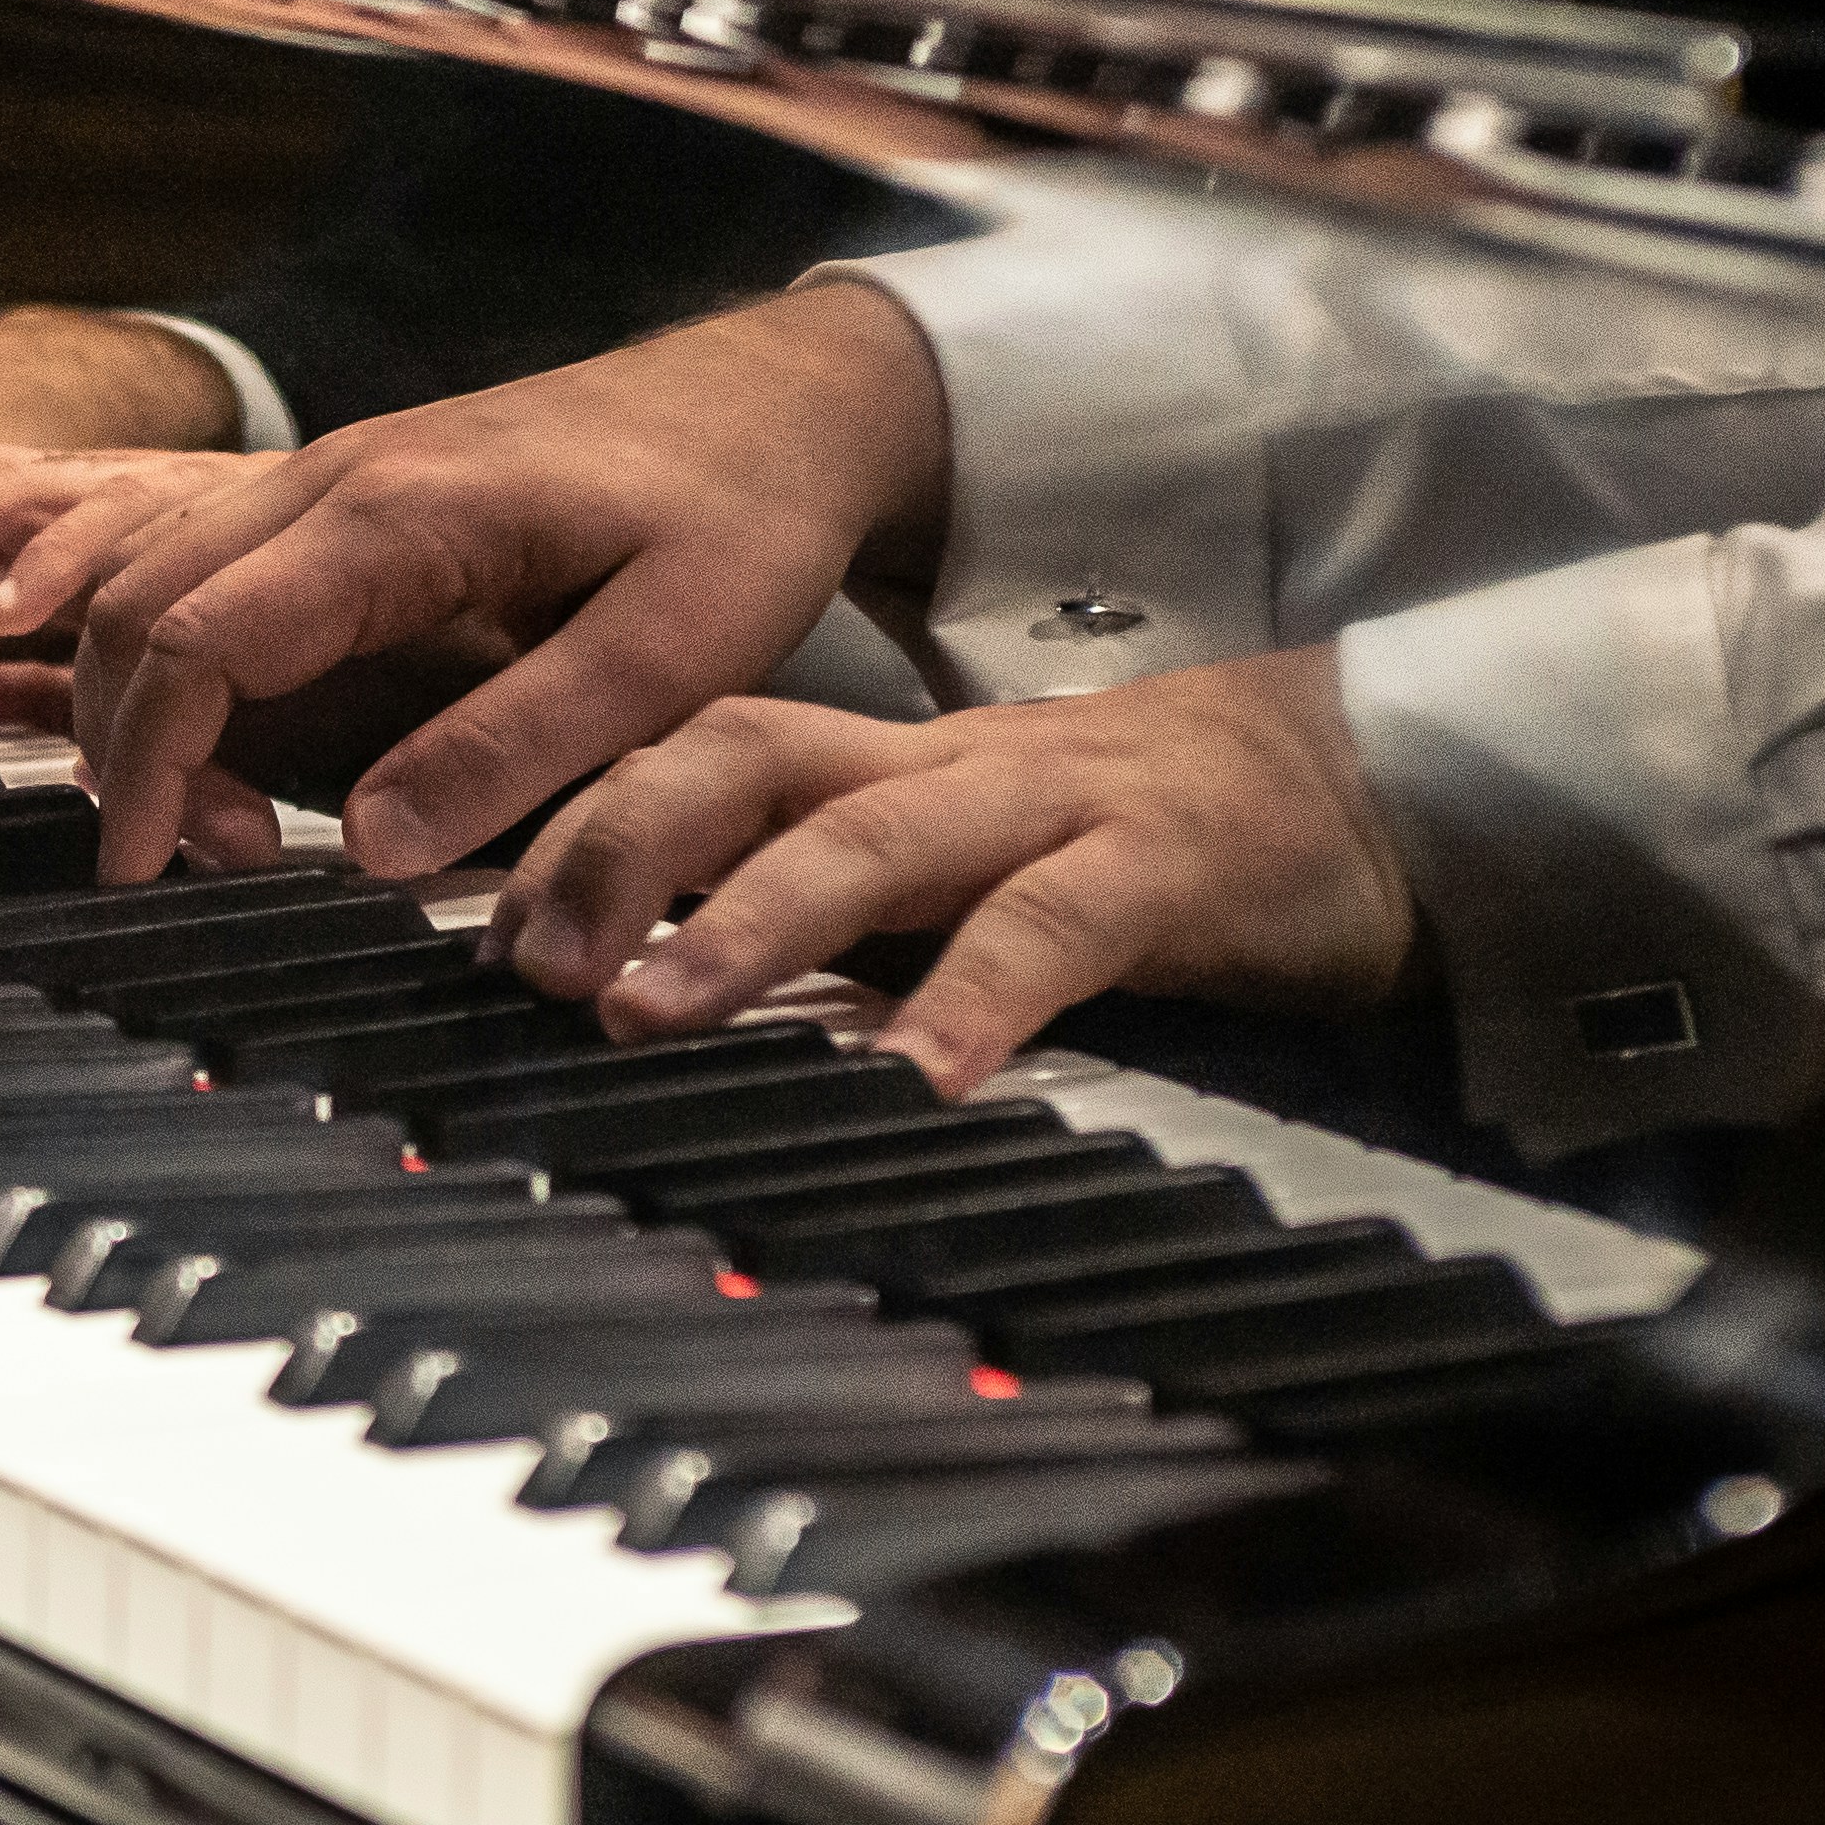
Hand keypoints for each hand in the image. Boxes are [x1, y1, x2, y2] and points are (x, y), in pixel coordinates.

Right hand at [57, 283, 949, 885]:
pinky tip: (228, 744)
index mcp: (394, 518)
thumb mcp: (667, 654)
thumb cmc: (738, 518)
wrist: (773, 398)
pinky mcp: (345, 493)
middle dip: (129, 747)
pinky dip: (171, 659)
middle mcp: (331, 477)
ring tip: (224, 824)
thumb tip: (365, 849)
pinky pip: (200, 565)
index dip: (150, 769)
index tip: (146, 877)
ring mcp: (328, 472)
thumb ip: (515, 746)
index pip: (193, 642)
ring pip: (149, 578)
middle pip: (135, 607)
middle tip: (208, 865)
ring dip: (143, 704)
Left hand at [497, 649, 1417, 1093]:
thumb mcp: (956, 864)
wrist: (1362, 776)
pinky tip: (919, 1074)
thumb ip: (828, 911)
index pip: (688, 750)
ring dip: (745, 918)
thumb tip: (641, 996)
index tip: (462, 913)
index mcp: (876, 766)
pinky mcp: (1166, 865)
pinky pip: (1056, 924)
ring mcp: (1051, 804)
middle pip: (743, 756)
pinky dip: (975, 995)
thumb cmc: (1129, 841)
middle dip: (612, 845)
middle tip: (520, 958)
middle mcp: (937, 768)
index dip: (569, 817)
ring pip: (871, 832)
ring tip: (650, 1005)